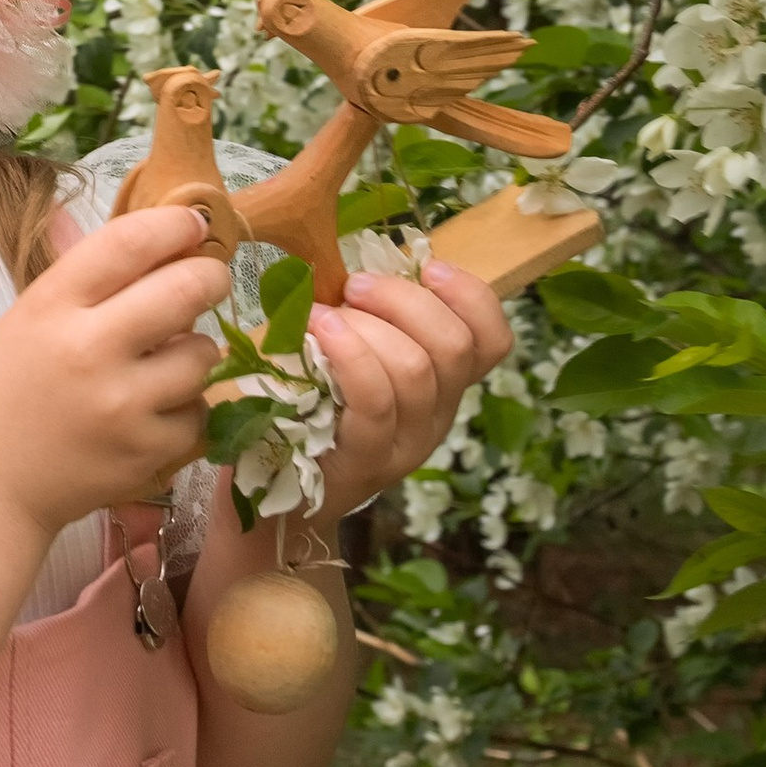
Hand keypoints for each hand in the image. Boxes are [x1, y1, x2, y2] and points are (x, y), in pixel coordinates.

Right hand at [0, 202, 230, 542]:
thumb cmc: (0, 394)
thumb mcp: (26, 319)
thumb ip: (87, 280)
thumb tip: (155, 234)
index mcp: (51, 306)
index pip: (129, 243)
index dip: (173, 224)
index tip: (192, 223)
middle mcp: (90, 350)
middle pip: (186, 289)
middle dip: (209, 277)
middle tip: (208, 280)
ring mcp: (122, 405)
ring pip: (203, 354)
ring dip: (194, 351)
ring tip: (165, 361)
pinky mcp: (145, 451)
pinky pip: (198, 412)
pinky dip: (184, 408)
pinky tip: (154, 410)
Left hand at [307, 258, 511, 524]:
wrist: (273, 502)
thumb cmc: (308, 413)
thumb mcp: (352, 360)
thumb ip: (373, 320)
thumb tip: (362, 264)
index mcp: (443, 388)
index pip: (492, 341)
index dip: (470, 295)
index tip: (427, 266)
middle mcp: (436, 419)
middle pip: (453, 346)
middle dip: (403, 299)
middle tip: (354, 286)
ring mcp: (405, 445)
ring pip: (414, 369)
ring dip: (367, 324)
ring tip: (322, 315)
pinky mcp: (366, 463)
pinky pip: (374, 400)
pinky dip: (348, 353)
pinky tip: (317, 331)